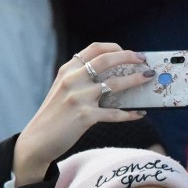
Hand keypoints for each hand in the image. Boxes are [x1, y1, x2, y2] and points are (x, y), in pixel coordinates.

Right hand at [13, 42, 153, 185]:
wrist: (38, 139)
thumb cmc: (56, 115)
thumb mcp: (63, 90)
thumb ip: (81, 79)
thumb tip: (114, 77)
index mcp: (68, 70)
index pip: (94, 49)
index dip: (116, 48)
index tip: (130, 52)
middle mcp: (72, 80)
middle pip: (106, 60)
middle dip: (129, 57)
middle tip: (144, 61)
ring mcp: (79, 98)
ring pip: (114, 84)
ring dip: (135, 80)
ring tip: (148, 79)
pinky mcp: (85, 116)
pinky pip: (115, 113)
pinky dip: (130, 114)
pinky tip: (140, 113)